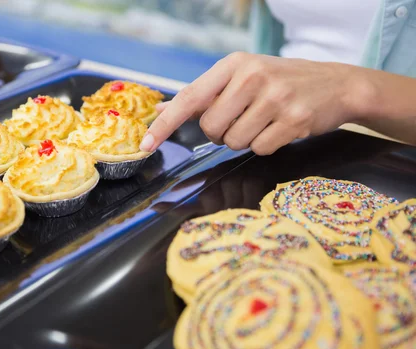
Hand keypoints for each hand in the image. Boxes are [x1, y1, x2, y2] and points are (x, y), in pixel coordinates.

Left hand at [140, 52, 362, 154]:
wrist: (336, 85)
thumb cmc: (280, 82)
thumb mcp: (241, 78)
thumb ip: (201, 96)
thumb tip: (160, 111)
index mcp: (233, 64)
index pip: (189, 98)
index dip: (165, 125)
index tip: (146, 144)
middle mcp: (252, 76)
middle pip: (211, 128)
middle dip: (221, 133)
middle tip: (243, 119)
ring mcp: (275, 97)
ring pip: (234, 142)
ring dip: (244, 139)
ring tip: (264, 121)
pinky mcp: (294, 119)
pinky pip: (260, 149)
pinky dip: (266, 145)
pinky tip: (279, 128)